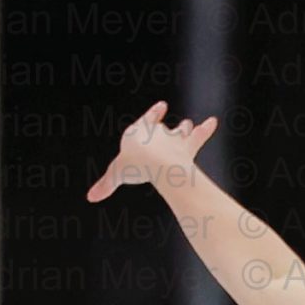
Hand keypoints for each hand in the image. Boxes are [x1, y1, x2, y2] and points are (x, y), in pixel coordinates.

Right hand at [87, 99, 217, 203]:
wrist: (155, 161)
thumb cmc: (134, 165)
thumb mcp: (115, 174)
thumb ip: (106, 185)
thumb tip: (90, 198)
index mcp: (138, 132)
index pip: (145, 122)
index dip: (152, 115)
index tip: (160, 107)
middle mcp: (157, 133)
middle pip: (163, 130)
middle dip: (167, 129)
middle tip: (175, 124)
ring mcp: (174, 139)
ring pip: (181, 133)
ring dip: (185, 130)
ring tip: (190, 124)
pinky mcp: (188, 147)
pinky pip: (200, 135)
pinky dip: (206, 129)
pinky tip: (213, 122)